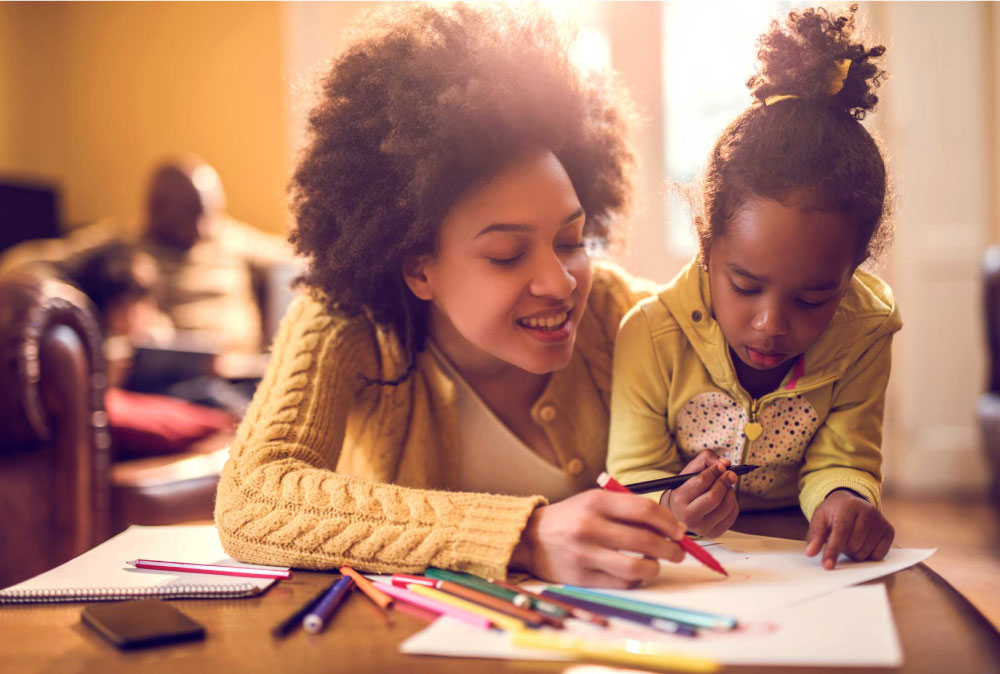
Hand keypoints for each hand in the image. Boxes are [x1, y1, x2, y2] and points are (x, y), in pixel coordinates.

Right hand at [509, 488, 686, 587]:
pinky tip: (635, 572)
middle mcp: (591, 527)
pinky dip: (636, 579)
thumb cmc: (571, 518)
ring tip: (656, 563)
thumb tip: (670, 526)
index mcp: (596, 502)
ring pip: (637, 567)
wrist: (530, 538)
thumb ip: (628, 509)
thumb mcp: (595, 501)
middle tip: (679, 552)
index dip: (669, 522)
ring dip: (655, 567)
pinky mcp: (583, 578)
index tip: (680, 531)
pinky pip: (622, 583)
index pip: (645, 510)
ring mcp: (586, 554)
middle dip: (671, 549)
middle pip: (646, 540)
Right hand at [660, 450, 738, 537]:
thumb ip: (706, 458)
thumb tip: (726, 463)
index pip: (701, 482)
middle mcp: (688, 517)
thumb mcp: (690, 470)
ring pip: (726, 506)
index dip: (714, 471)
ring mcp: (701, 528)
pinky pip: (732, 515)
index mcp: (678, 499)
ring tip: (726, 486)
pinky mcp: (713, 533)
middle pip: (714, 497)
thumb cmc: (686, 488)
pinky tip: (726, 498)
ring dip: (730, 492)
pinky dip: (733, 503)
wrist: (679, 512)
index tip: (721, 466)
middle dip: (725, 482)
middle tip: (731, 474)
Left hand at [805, 489, 893, 569]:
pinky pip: (878, 555)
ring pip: (865, 552)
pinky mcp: (889, 531)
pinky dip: (867, 555)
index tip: (827, 566)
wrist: (849, 503)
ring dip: (853, 553)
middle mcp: (868, 511)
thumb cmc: (833, 513)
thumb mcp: (819, 519)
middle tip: (839, 540)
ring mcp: (881, 521)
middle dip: (843, 549)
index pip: (841, 532)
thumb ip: (815, 536)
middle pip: (854, 545)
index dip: (833, 550)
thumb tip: (810, 553)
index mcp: (848, 505)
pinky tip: (862, 543)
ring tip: (850, 540)